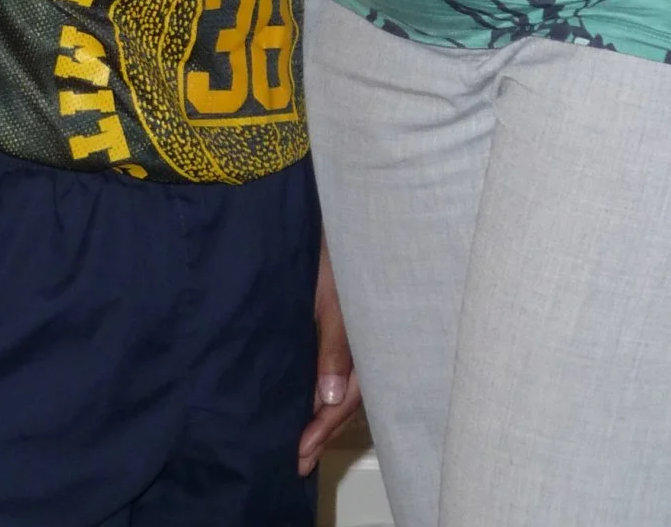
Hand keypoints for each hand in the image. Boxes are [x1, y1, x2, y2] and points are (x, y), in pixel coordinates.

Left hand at [297, 237, 361, 477]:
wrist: (348, 208)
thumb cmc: (340, 248)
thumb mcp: (333, 296)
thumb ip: (334, 346)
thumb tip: (326, 399)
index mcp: (370, 337)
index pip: (347, 397)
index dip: (323, 427)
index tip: (300, 452)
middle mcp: (370, 340)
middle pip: (350, 397)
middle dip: (326, 429)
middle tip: (300, 461)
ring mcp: (362, 331)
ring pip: (349, 384)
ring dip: (327, 413)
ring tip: (306, 442)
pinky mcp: (351, 319)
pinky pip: (346, 365)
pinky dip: (328, 387)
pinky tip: (314, 399)